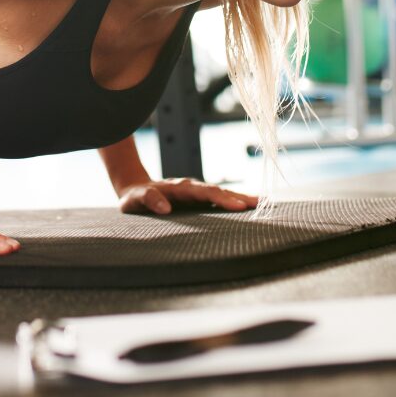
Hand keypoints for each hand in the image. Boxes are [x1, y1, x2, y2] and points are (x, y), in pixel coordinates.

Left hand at [118, 178, 257, 214]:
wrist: (135, 190)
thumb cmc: (135, 197)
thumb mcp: (135, 199)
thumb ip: (148, 200)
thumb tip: (165, 208)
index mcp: (180, 188)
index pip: (205, 192)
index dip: (222, 199)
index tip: (239, 206)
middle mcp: (191, 188)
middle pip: (218, 191)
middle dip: (238, 197)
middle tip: (260, 203)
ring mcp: (195, 194)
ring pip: (220, 194)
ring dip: (239, 198)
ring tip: (261, 203)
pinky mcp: (196, 201)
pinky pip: (217, 200)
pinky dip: (232, 202)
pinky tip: (246, 207)